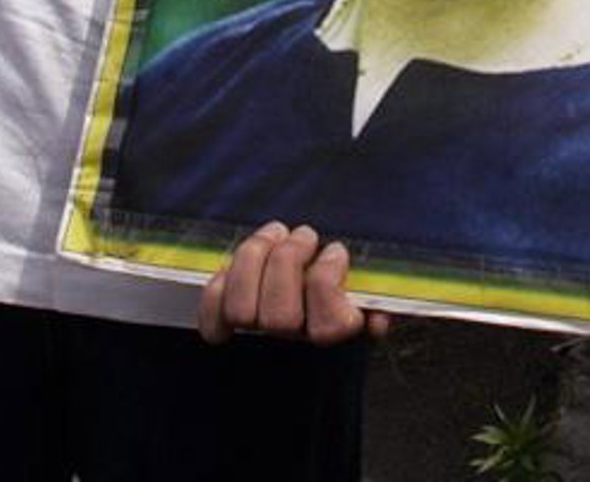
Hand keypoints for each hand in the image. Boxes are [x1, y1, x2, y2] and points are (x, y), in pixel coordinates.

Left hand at [198, 222, 388, 348]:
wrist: (294, 355)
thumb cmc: (337, 301)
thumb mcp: (367, 300)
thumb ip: (376, 303)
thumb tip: (377, 320)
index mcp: (331, 335)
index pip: (329, 326)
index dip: (327, 280)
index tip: (336, 252)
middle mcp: (291, 345)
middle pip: (280, 316)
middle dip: (289, 260)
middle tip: (305, 236)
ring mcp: (255, 339)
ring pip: (243, 309)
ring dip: (256, 258)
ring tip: (276, 235)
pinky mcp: (224, 328)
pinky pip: (212, 313)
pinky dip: (220, 284)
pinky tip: (239, 266)